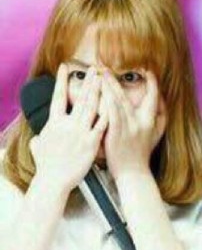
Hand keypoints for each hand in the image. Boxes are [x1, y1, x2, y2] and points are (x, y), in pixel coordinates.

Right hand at [29, 65, 107, 193]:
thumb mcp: (39, 147)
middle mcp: (67, 125)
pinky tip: (114, 102)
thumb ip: (41, 137)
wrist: (54, 180)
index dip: (61, 81)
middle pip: (80, 99)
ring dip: (99, 92)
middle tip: (94, 69)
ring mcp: (80, 133)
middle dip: (88, 83)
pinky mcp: (91, 142)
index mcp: (54, 123)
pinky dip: (108, 112)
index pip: (57, 97)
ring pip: (92, 107)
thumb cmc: (46, 165)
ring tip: (104, 79)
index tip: (65, 68)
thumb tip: (38, 135)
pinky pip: (102, 124)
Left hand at [100, 70, 166, 179]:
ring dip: (107, 87)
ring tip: (99, 75)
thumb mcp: (158, 134)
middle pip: (127, 95)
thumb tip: (161, 100)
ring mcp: (127, 127)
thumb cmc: (142, 153)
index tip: (147, 70)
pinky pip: (110, 114)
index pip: (153, 96)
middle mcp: (139, 121)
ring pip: (117, 102)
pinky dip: (105, 102)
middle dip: (116, 80)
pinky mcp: (116, 133)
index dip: (152, 82)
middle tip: (107, 67)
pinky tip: (98, 93)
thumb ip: (161, 116)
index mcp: (150, 120)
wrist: (133, 172)